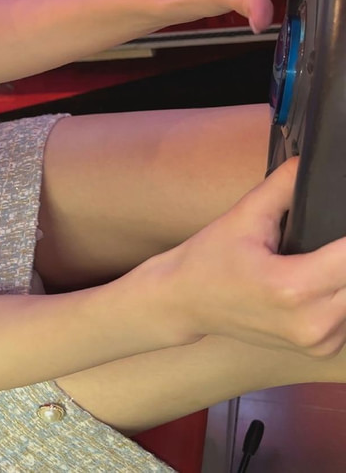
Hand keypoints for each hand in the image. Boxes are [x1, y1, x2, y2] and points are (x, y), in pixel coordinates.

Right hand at [133, 157, 345, 357]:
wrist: (183, 303)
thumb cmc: (208, 261)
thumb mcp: (242, 217)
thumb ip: (284, 186)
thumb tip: (311, 161)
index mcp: (292, 287)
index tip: (339, 222)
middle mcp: (312, 321)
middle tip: (321, 243)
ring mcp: (318, 340)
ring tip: (323, 257)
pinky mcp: (322, 349)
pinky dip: (344, 293)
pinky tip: (324, 279)